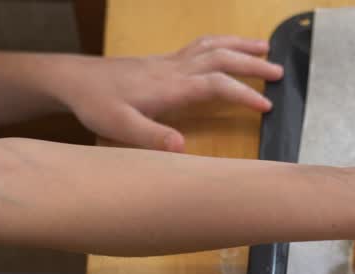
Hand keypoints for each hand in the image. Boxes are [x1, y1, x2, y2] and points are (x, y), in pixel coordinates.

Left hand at [55, 36, 282, 151]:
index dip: (243, 93)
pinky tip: (226, 50)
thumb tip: (182, 147)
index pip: (216, 84)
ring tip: (264, 49)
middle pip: (221, 58)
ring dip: (239, 46)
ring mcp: (168, 62)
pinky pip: (199, 46)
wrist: (74, 80)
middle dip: (252, 64)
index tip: (266, 105)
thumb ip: (151, 137)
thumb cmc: (96, 105)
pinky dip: (221, 44)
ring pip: (211, 46)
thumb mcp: (119, 127)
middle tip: (280, 73)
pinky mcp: (162, 62)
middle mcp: (173, 69)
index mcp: (170, 87)